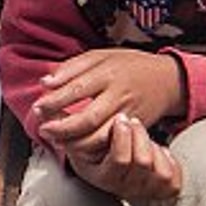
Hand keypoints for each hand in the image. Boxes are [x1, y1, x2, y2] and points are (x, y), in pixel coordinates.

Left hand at [34, 48, 185, 148]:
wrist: (167, 80)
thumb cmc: (129, 65)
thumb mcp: (102, 56)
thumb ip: (72, 67)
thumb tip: (45, 82)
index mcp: (108, 73)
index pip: (77, 89)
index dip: (54, 101)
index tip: (38, 107)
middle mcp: (119, 95)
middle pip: (87, 118)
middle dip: (62, 128)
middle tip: (44, 129)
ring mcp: (128, 114)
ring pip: (99, 137)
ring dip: (74, 143)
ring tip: (56, 140)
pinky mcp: (134, 129)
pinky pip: (109, 144)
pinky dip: (91, 149)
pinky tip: (76, 145)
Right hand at [66, 112, 182, 202]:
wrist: (121, 174)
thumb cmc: (97, 153)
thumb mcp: (77, 142)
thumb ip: (63, 127)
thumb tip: (41, 111)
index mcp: (103, 178)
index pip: (120, 161)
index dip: (123, 138)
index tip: (120, 118)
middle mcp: (125, 188)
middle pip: (141, 161)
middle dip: (138, 136)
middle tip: (130, 119)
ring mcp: (145, 190)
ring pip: (156, 164)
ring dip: (148, 142)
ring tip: (139, 129)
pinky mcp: (163, 189)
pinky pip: (170, 173)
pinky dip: (165, 156)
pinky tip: (155, 148)